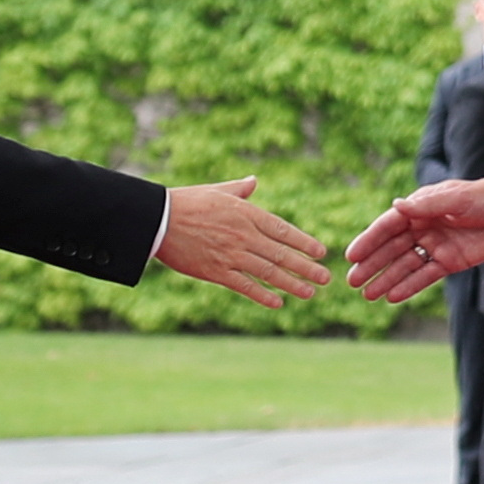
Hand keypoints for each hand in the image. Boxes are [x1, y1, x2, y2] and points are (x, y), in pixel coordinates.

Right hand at [156, 178, 330, 306]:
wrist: (157, 219)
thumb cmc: (186, 202)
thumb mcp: (217, 191)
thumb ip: (239, 189)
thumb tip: (254, 180)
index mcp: (246, 212)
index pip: (283, 230)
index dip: (304, 242)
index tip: (321, 252)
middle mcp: (243, 234)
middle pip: (282, 254)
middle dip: (306, 268)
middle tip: (326, 278)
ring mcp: (231, 254)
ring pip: (268, 272)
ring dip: (292, 284)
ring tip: (310, 293)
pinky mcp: (216, 271)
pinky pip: (245, 286)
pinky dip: (262, 295)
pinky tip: (277, 303)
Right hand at [346, 179, 483, 299]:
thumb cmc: (483, 198)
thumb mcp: (456, 198)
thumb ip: (427, 206)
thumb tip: (396, 207)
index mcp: (419, 208)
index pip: (388, 226)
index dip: (369, 240)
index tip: (352, 256)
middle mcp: (422, 228)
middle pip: (391, 249)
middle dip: (371, 265)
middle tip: (353, 281)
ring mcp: (434, 246)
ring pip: (404, 265)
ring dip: (386, 279)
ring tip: (368, 295)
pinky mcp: (449, 262)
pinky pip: (425, 277)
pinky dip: (408, 287)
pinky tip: (392, 297)